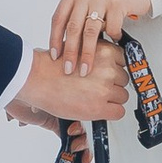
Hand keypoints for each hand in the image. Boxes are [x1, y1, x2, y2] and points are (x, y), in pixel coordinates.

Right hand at [12, 44, 127, 128]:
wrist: (37, 78)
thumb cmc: (52, 66)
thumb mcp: (80, 50)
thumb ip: (97, 55)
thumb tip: (110, 63)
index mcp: (105, 51)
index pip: (124, 62)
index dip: (114, 69)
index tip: (107, 74)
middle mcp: (108, 69)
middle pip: (124, 79)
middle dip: (112, 84)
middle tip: (97, 87)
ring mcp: (105, 88)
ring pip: (123, 96)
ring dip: (111, 99)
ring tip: (94, 97)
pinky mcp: (99, 107)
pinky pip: (119, 112)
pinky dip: (110, 112)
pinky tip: (98, 108)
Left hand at [49, 0, 152, 76]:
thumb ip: (75, 14)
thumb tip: (64, 43)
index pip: (58, 18)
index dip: (54, 39)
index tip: (55, 55)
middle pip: (72, 27)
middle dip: (70, 52)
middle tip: (69, 68)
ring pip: (90, 32)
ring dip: (87, 54)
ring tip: (86, 67)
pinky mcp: (118, 3)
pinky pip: (111, 28)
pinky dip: (112, 38)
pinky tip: (114, 41)